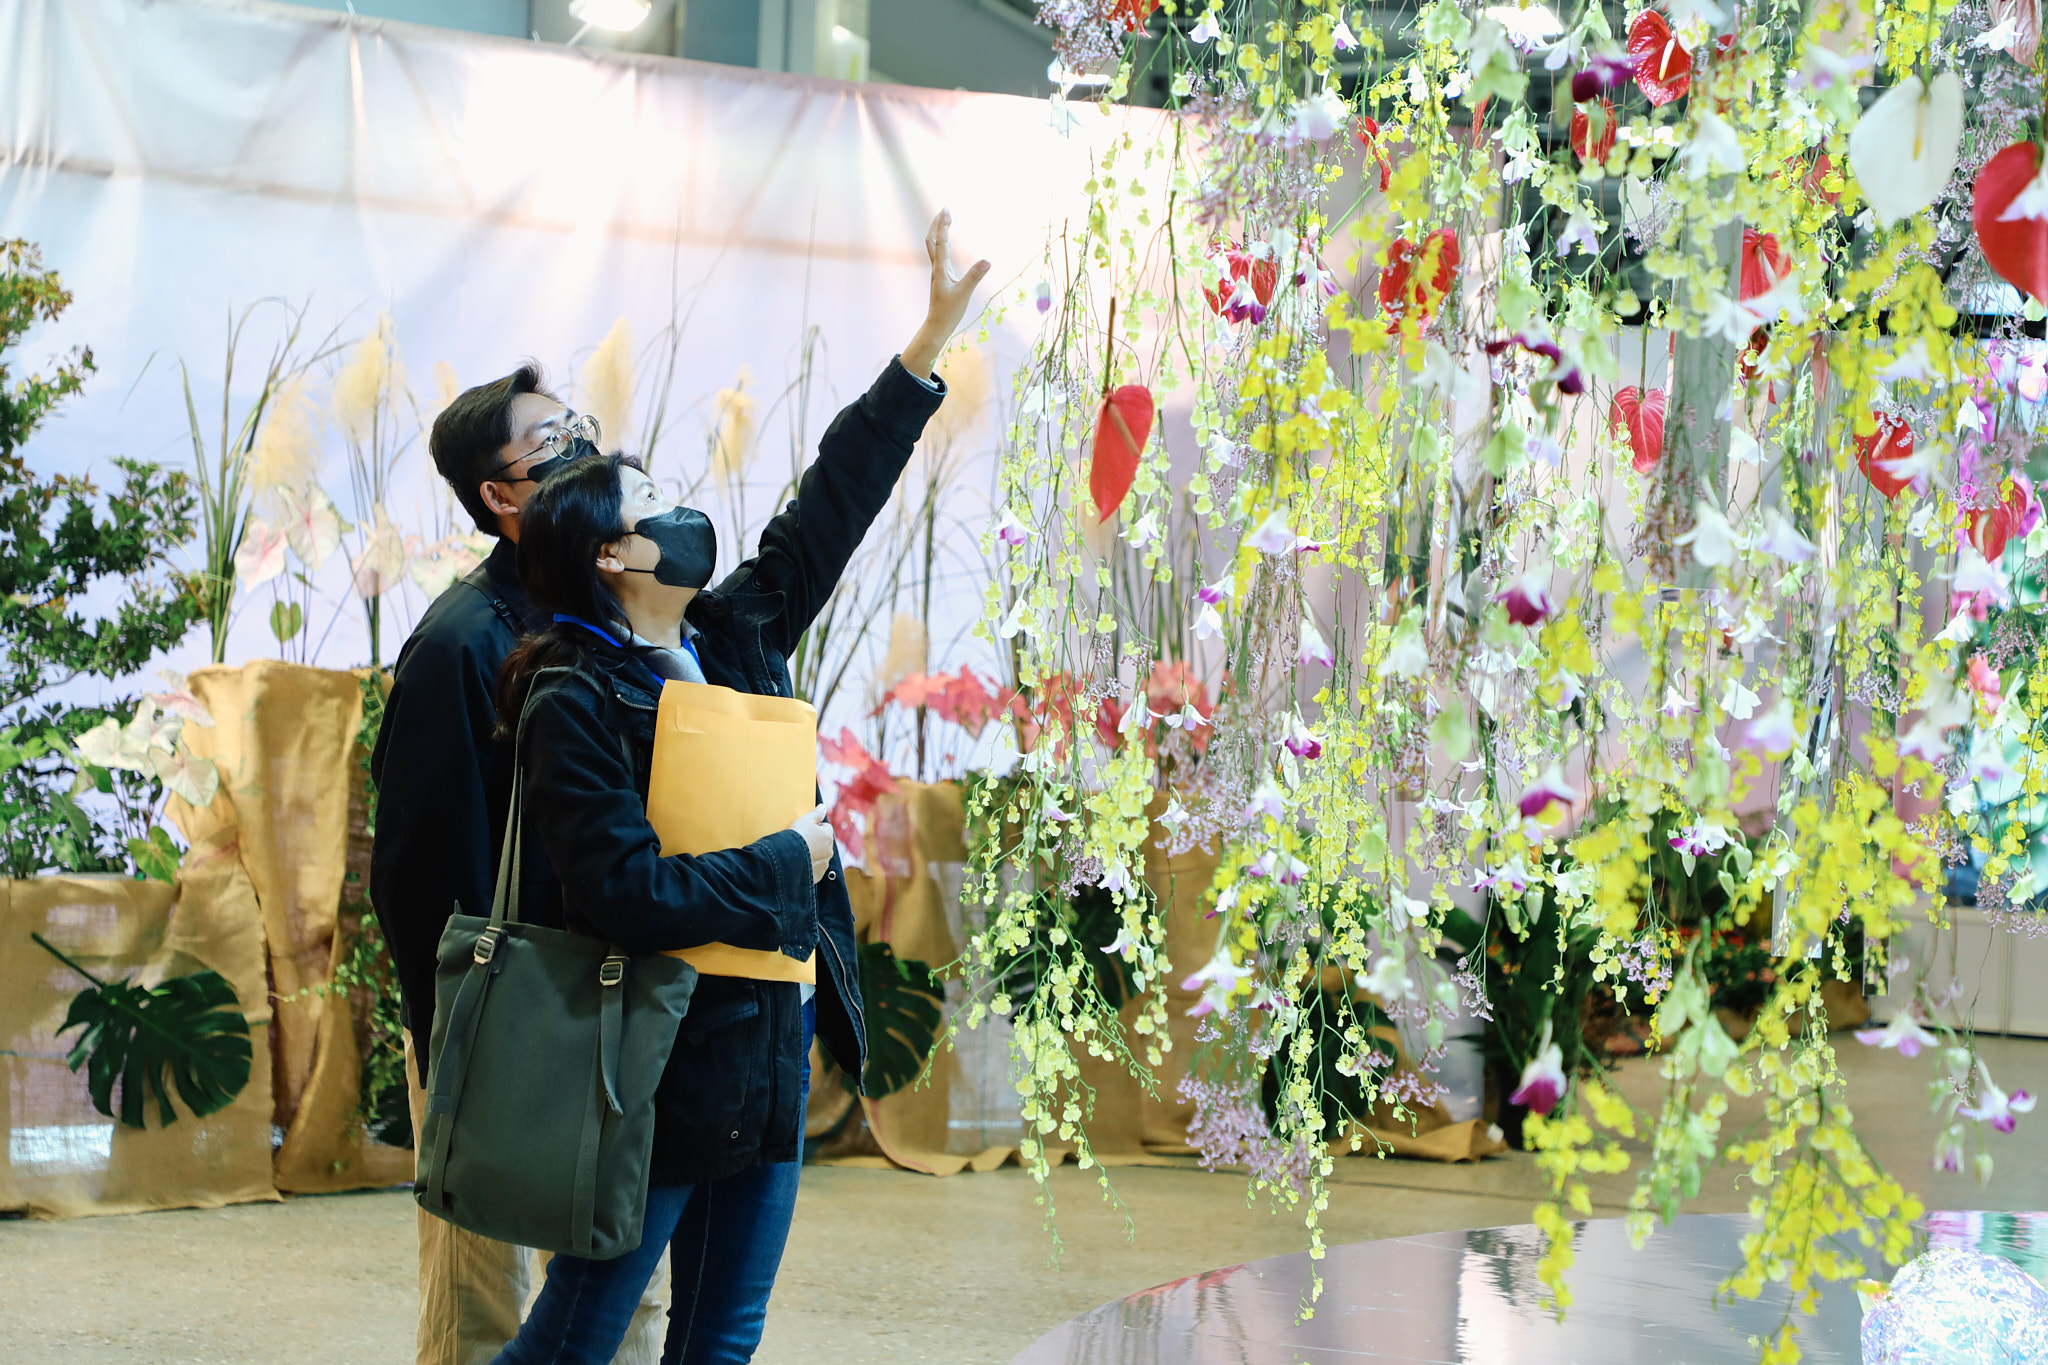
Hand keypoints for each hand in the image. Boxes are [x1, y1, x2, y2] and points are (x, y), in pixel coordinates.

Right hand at [788, 804, 834, 882]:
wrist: (787, 859)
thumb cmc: (796, 837)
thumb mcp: (805, 820)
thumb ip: (816, 813)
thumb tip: (823, 807)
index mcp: (828, 836)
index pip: (826, 828)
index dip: (815, 827)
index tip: (805, 830)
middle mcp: (829, 851)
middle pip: (823, 843)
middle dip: (815, 841)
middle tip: (801, 841)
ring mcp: (823, 864)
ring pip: (820, 856)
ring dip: (812, 854)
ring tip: (798, 852)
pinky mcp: (817, 875)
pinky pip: (814, 868)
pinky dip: (809, 866)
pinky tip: (799, 863)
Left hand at [900, 209, 990, 379]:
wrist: (937, 325)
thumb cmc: (949, 311)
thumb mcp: (964, 293)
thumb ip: (975, 276)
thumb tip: (987, 260)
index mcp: (941, 269)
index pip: (941, 241)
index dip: (943, 224)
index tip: (946, 209)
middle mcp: (937, 268)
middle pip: (931, 240)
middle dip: (937, 224)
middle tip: (944, 210)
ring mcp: (938, 272)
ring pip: (933, 247)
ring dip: (937, 232)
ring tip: (944, 221)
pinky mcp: (941, 278)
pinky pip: (938, 255)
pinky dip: (941, 244)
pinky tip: (947, 244)